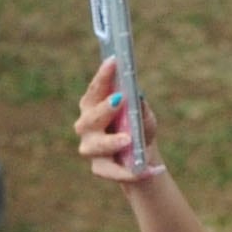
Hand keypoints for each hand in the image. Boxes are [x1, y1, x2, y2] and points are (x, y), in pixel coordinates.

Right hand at [73, 58, 153, 189]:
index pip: (96, 89)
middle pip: (90, 117)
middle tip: (119, 100)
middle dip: (104, 109)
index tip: (113, 61)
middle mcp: (87, 125)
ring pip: (95, 144)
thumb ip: (139, 106)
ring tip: (128, 139)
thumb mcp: (143, 115)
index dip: (103, 75)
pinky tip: (141, 171)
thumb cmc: (139, 129)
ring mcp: (90, 147)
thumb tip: (138, 97)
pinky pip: (109, 170)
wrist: (142, 158)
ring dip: (111, 141)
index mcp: (95, 105)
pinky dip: (125, 171)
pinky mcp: (99, 167)